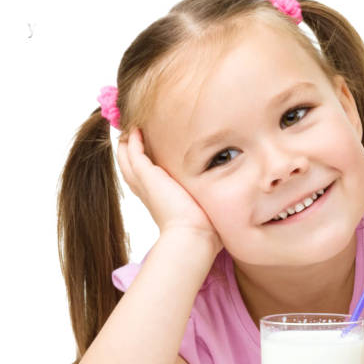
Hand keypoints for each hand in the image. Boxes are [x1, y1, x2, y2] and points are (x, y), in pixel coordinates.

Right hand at [117, 127, 221, 252]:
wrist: (194, 236)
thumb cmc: (203, 229)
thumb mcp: (203, 208)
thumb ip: (209, 198)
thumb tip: (237, 202)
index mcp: (157, 198)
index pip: (143, 177)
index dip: (142, 163)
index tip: (147, 148)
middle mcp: (146, 191)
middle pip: (128, 165)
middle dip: (128, 149)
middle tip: (131, 132)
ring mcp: (144, 183)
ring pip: (126, 158)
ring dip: (126, 143)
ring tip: (131, 127)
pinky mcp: (147, 176)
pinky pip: (134, 153)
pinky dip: (133, 141)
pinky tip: (137, 130)